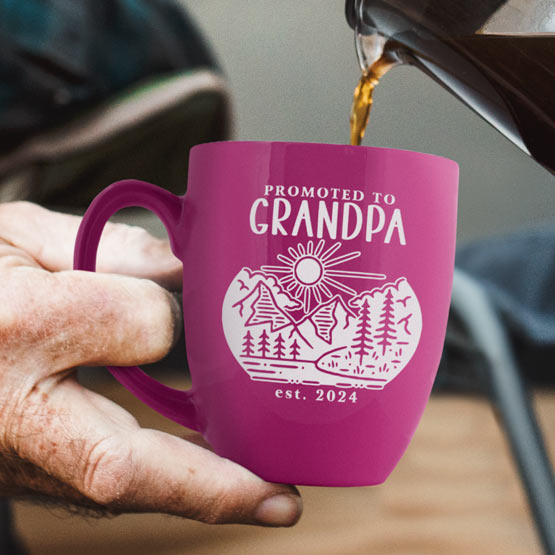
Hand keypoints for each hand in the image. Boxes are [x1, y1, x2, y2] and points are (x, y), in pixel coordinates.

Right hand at [0, 202, 301, 525]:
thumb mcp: (18, 237)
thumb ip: (104, 248)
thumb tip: (184, 267)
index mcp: (13, 325)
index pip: (121, 326)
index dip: (172, 317)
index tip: (200, 299)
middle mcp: (11, 411)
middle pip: (117, 464)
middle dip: (208, 487)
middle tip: (283, 503)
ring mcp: (15, 456)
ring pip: (116, 489)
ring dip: (198, 496)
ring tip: (271, 497)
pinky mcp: (27, 469)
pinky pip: (105, 483)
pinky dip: (167, 483)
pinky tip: (218, 475)